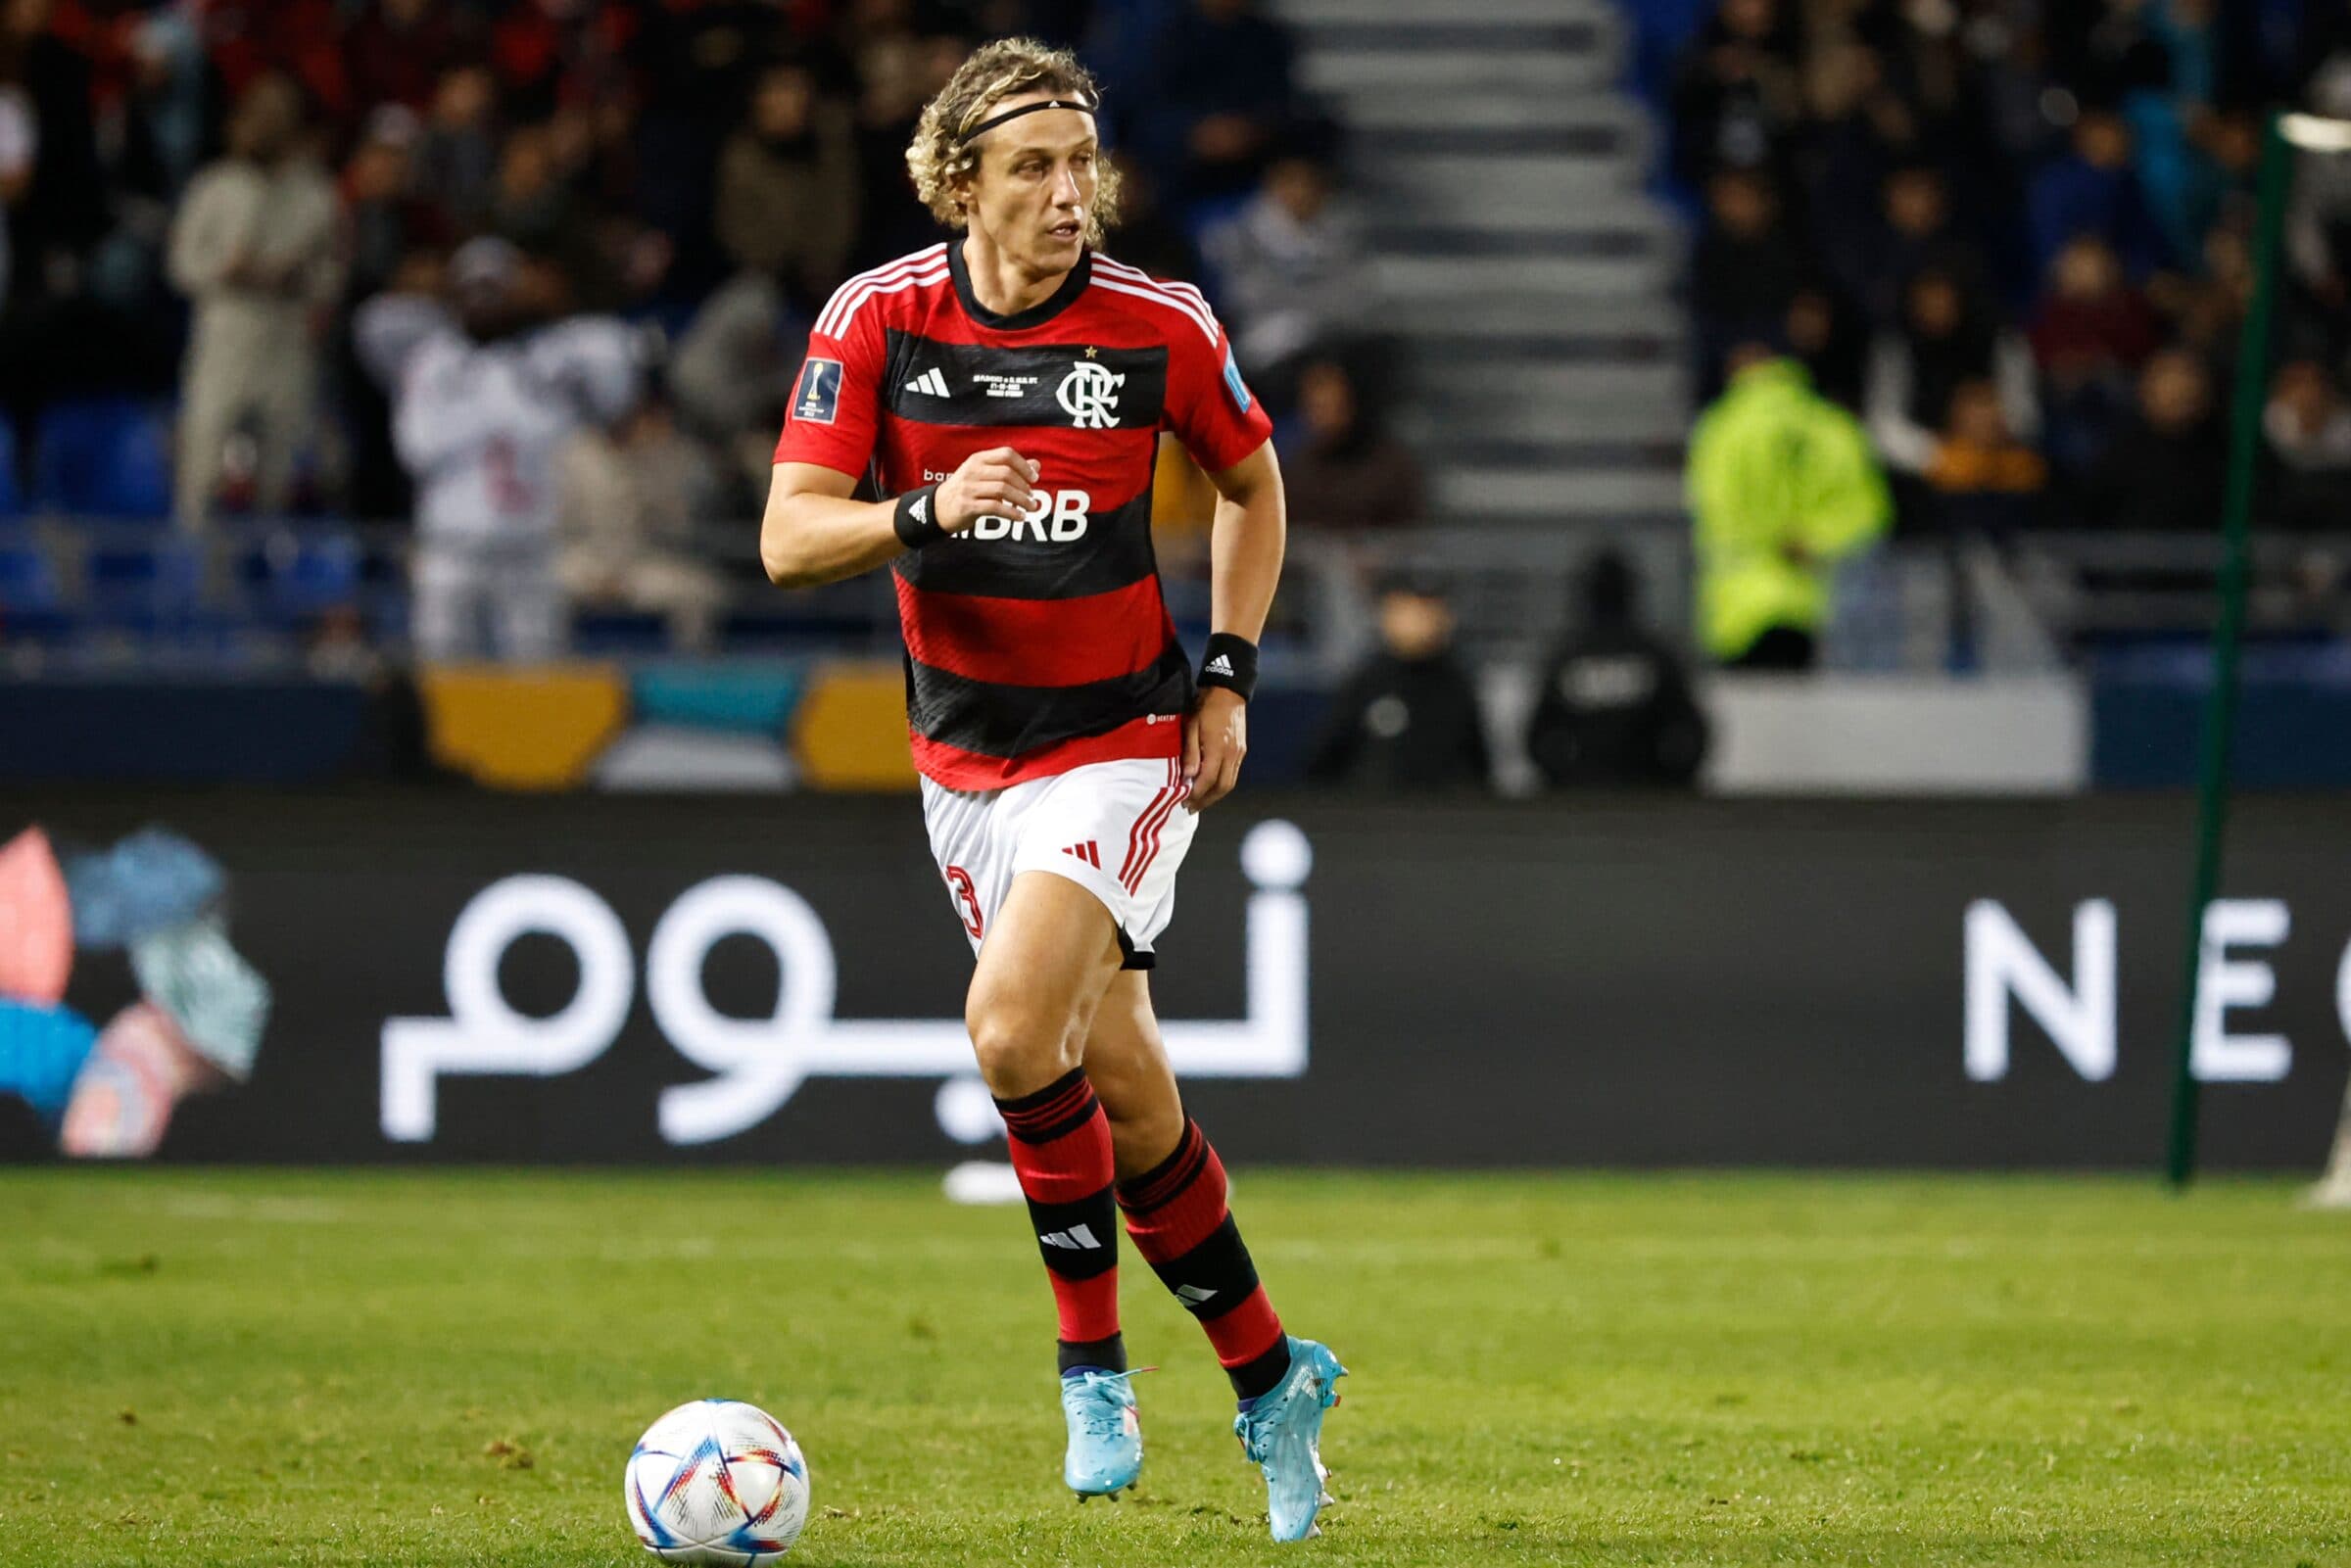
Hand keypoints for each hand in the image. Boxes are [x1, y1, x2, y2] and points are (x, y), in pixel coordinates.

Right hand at [934, 447, 1038, 533]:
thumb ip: (1010, 469)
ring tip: (1031, 507)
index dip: (1024, 465)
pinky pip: (995, 508)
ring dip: (1021, 500)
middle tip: (1032, 496)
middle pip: (1006, 473)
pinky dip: (1011, 513)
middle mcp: (972, 471)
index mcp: (978, 459)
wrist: (938, 508)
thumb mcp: (985, 474)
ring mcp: (968, 488)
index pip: (1006, 454)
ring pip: (1002, 490)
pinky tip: (1020, 517)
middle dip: (1024, 486)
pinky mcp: (967, 506)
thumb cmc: (966, 489)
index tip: (1034, 478)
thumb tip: (1036, 466)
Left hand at [1182, 686, 1246, 811]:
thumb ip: (1190, 753)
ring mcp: (1239, 753)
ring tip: (1200, 801)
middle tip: (1191, 808)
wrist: (1228, 692)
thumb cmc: (1205, 707)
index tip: (1184, 801)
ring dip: (1215, 796)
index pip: (1207, 779)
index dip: (1196, 793)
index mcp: (1218, 748)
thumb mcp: (1191, 726)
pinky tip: (1210, 786)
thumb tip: (1187, 776)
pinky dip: (1221, 785)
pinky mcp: (1241, 751)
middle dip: (1206, 801)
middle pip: (1221, 787)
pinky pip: (1233, 775)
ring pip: (1229, 783)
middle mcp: (1232, 754)